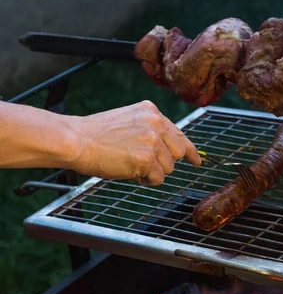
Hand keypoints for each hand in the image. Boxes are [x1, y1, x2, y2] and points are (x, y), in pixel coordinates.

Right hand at [70, 100, 201, 185]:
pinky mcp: (147, 159)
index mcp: (151, 112)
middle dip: (165, 162)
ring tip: (129, 164)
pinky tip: (129, 172)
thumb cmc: (96, 135)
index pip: (179, 132)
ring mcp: (153, 141)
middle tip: (147, 166)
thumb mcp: (128, 122)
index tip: (196, 160)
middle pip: (178, 152)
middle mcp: (156, 124)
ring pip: (168, 168)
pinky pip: (157, 179)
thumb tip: (168, 150)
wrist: (76, 140)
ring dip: (152, 172)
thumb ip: (149, 130)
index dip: (189, 150)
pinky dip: (145, 180)